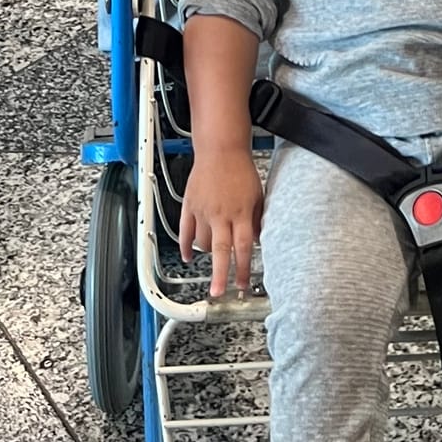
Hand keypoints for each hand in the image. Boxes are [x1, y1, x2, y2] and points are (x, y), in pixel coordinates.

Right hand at [179, 145, 264, 296]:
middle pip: (220, 250)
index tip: (242, 285)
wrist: (221, 149)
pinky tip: (189, 256)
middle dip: (220, 274)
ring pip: (202, 242)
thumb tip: (257, 242)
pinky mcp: (190, 206)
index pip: (242, 247)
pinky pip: (184, 231)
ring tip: (214, 256)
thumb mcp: (257, 195)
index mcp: (240, 212)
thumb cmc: (241, 170)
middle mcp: (221, 214)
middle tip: (219, 293)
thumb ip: (256, 221)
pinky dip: (185, 246)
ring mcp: (203, 210)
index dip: (242, 269)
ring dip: (207, 254)